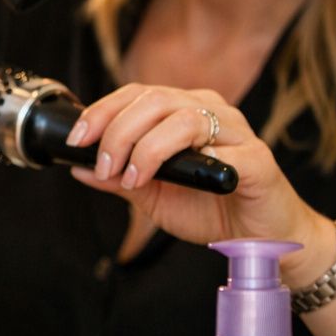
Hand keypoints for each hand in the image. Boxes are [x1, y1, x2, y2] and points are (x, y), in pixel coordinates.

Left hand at [66, 84, 335, 283]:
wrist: (259, 241)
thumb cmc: (210, 211)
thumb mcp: (152, 196)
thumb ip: (117, 179)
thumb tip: (79, 167)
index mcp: (183, 113)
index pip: (137, 95)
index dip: (102, 111)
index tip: (77, 139)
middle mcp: (211, 112)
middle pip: (156, 100)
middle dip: (118, 131)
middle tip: (105, 166)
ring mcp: (237, 133)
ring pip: (185, 117)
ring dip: (147, 147)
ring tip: (131, 178)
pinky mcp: (258, 160)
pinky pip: (224, 150)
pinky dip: (192, 161)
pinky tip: (176, 181)